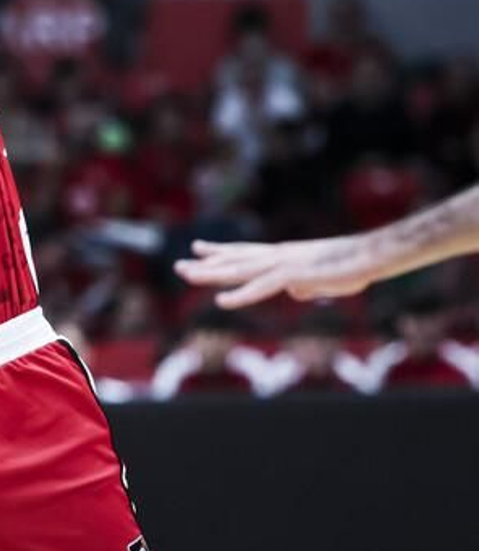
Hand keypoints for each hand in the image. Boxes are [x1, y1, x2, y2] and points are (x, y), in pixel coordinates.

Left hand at [173, 235, 381, 308]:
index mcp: (283, 255)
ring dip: (212, 275)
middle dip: (206, 265)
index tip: (198, 249)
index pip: (244, 252)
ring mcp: (283, 263)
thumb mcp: (321, 279)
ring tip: (187, 276)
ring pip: (240, 270)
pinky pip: (261, 287)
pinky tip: (222, 301)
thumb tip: (294, 290)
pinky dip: (241, 294)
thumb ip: (303, 283)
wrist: (371, 256)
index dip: (220, 252)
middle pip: (235, 260)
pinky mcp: (293, 274)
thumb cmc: (351, 266)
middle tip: (179, 267)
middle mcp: (277, 255)